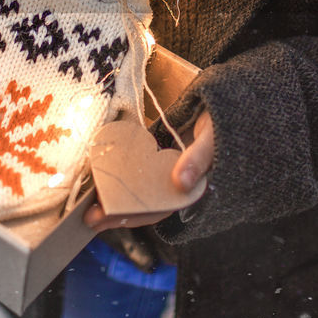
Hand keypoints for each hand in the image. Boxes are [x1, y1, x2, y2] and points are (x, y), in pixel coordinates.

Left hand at [83, 111, 214, 231]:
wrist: (231, 101)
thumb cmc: (225, 120)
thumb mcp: (213, 138)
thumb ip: (198, 159)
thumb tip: (180, 182)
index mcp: (192, 189)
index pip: (158, 209)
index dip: (130, 215)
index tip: (104, 216)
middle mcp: (177, 184)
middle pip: (143, 203)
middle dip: (115, 211)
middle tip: (86, 216)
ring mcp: (167, 170)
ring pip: (138, 189)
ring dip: (115, 193)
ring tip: (88, 200)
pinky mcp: (159, 154)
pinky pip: (138, 168)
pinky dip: (121, 172)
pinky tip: (102, 173)